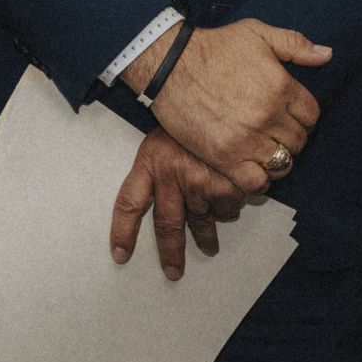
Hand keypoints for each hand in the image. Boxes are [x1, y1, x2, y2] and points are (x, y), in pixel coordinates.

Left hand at [110, 127, 246, 279]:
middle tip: (174, 271)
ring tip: (215, 225)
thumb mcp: (166, 132)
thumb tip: (170, 203)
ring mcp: (200, 182)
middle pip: (167, 226)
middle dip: (171, 254)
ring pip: (208, 217)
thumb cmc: (194, 115)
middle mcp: (171, 176)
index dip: (123, 233)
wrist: (222, 90)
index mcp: (150, 161)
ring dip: (214, 220)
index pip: (129, 203)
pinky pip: (233, 205)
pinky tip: (240, 187)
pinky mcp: (227, 184)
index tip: (121, 256)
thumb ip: (160, 167)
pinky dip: (237, 201)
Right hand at [129, 20, 327, 192]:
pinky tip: (253, 168)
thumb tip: (326, 55)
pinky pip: (255, 182)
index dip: (304, 116)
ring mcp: (246, 139)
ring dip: (278, 159)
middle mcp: (268, 116)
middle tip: (276, 132)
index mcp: (281, 87)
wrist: (169, 66)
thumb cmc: (214, 47)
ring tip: (267, 150)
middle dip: (292, 137)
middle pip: (299, 141)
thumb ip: (296, 44)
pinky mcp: (223, 157)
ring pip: (281, 163)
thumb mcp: (258, 33)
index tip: (291, 115)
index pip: (312, 115)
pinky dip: (259, 180)